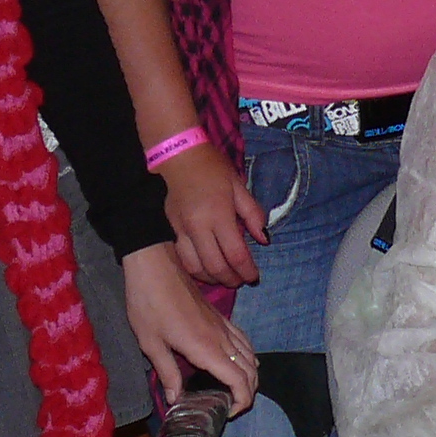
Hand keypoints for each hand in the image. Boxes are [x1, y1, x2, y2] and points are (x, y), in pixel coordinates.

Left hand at [125, 246, 257, 412]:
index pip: (239, 381)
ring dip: (250, 376)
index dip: (242, 402)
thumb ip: (168, 373)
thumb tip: (176, 401)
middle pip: (251, 371)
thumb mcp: (151, 343)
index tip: (227, 413)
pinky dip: (248, 356)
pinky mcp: (221, 317)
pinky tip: (239, 362)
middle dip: (248, 393)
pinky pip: (244, 340)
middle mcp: (222, 339)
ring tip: (234, 390)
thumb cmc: (148, 304)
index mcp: (206, 349)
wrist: (154, 267)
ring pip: (251, 355)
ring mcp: (224, 326)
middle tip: (229, 407)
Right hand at [157, 142, 266, 290]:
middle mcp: (197, 226)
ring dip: (212, 278)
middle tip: (241, 280)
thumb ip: (253, 214)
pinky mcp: (171, 230)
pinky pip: (183, 259)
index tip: (254, 276)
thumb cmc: (213, 168)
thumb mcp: (239, 186)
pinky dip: (196, 269)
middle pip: (215, 267)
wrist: (178, 156)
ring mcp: (181, 230)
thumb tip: (264, 239)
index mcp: (218, 214)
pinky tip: (207, 268)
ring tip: (225, 277)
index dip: (247, 270)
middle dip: (231, 279)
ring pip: (195, 268)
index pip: (235, 254)